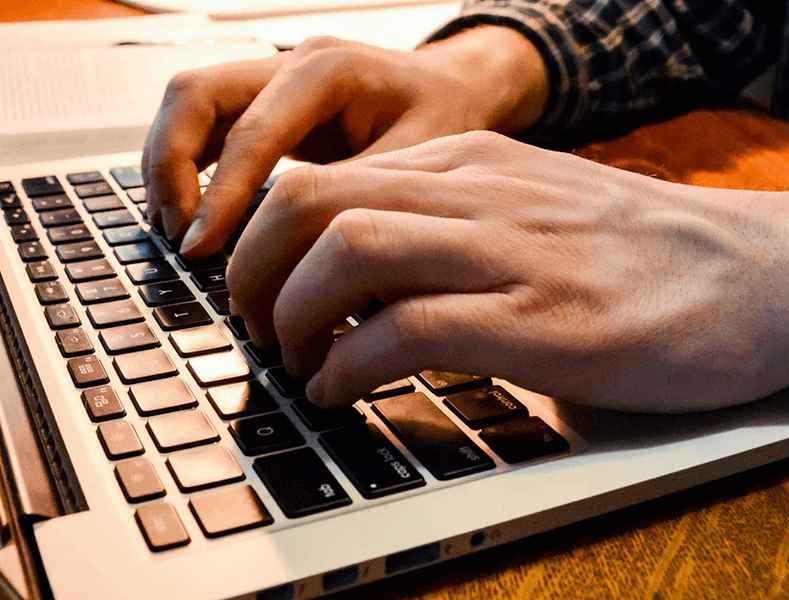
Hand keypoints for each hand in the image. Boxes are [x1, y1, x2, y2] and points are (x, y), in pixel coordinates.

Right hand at [141, 27, 547, 255]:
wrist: (458, 87)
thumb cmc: (447, 113)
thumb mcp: (418, 159)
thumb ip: (358, 199)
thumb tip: (306, 258)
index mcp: (326, 70)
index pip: (249, 132)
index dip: (217, 194)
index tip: (199, 247)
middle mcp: (290, 64)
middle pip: (193, 96)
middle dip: (171, 167)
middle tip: (177, 235)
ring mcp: (275, 78)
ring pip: (190, 106)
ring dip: (171, 166)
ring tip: (177, 229)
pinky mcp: (272, 104)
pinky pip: (210, 125)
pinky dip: (192, 166)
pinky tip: (197, 213)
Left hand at [228, 131, 788, 411]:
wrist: (757, 275)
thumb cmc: (644, 252)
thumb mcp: (534, 205)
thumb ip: (452, 220)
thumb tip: (365, 266)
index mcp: (472, 163)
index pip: (323, 177)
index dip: (265, 240)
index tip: (260, 290)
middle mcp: (479, 192)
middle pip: (309, 202)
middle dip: (252, 271)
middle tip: (255, 327)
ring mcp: (509, 253)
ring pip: (345, 253)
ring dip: (289, 317)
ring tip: (295, 361)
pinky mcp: (539, 322)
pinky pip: (404, 330)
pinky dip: (346, 365)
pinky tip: (342, 389)